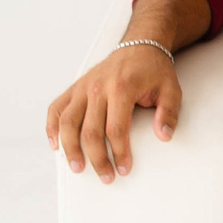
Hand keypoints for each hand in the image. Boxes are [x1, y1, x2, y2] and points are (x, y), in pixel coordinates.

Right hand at [46, 43, 182, 180]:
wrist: (140, 45)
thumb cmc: (154, 70)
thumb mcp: (171, 89)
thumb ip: (169, 113)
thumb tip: (164, 136)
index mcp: (122, 87)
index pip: (116, 128)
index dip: (119, 152)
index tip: (124, 169)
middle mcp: (97, 87)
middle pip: (90, 130)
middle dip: (97, 159)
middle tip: (106, 177)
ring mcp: (83, 87)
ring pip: (67, 122)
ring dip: (70, 148)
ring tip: (77, 168)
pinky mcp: (75, 87)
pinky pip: (56, 108)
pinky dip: (51, 127)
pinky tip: (55, 145)